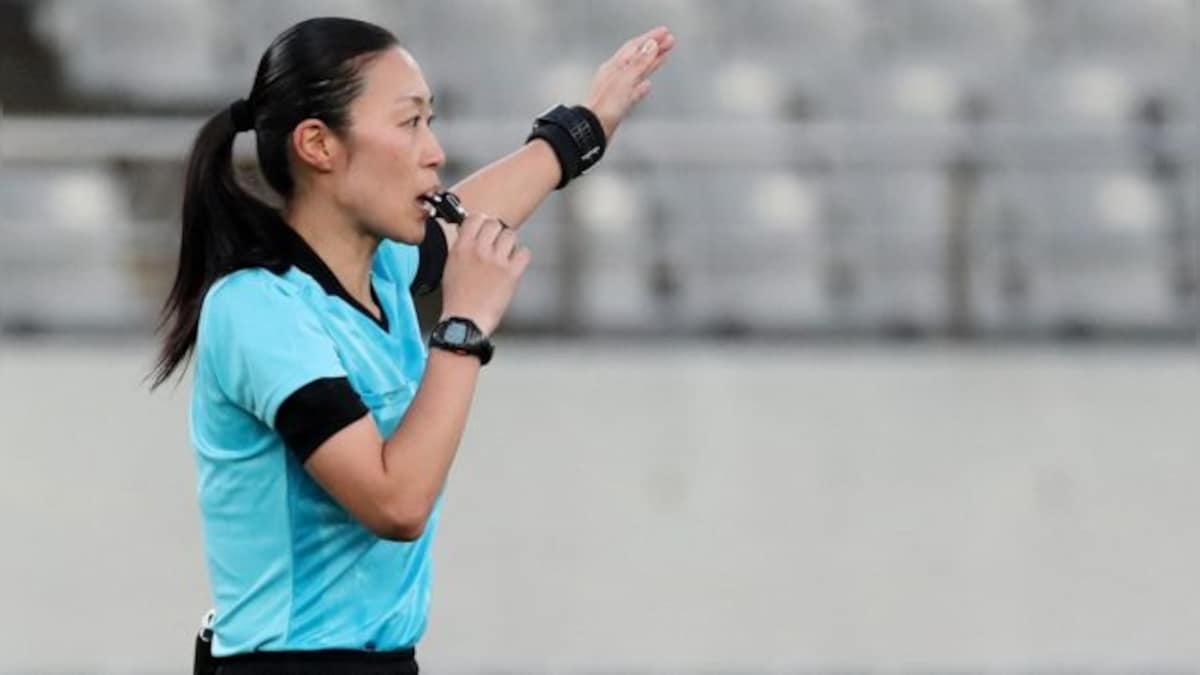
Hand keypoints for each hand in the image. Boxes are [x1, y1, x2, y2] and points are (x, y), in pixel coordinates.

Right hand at [439, 212, 531, 335]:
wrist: (465, 321)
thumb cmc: (458, 299)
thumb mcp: (451, 267)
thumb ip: (462, 247)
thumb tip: (471, 233)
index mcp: (461, 248)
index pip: (475, 218)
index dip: (482, 222)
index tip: (484, 228)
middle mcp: (479, 251)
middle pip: (495, 224)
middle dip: (497, 232)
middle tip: (496, 243)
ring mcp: (497, 261)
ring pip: (511, 235)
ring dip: (509, 244)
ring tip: (505, 256)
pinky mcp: (511, 273)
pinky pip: (524, 253)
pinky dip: (521, 257)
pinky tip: (514, 265)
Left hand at [583, 26, 675, 139]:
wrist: (593, 129)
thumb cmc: (604, 106)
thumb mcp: (625, 80)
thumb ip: (639, 63)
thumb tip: (651, 45)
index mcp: (614, 66)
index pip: (635, 46)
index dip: (651, 38)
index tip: (665, 33)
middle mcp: (614, 75)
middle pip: (638, 57)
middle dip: (654, 48)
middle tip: (669, 41)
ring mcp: (616, 90)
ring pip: (637, 72)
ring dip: (651, 63)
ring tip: (663, 57)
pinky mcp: (618, 104)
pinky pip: (633, 90)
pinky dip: (642, 85)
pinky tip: (647, 86)